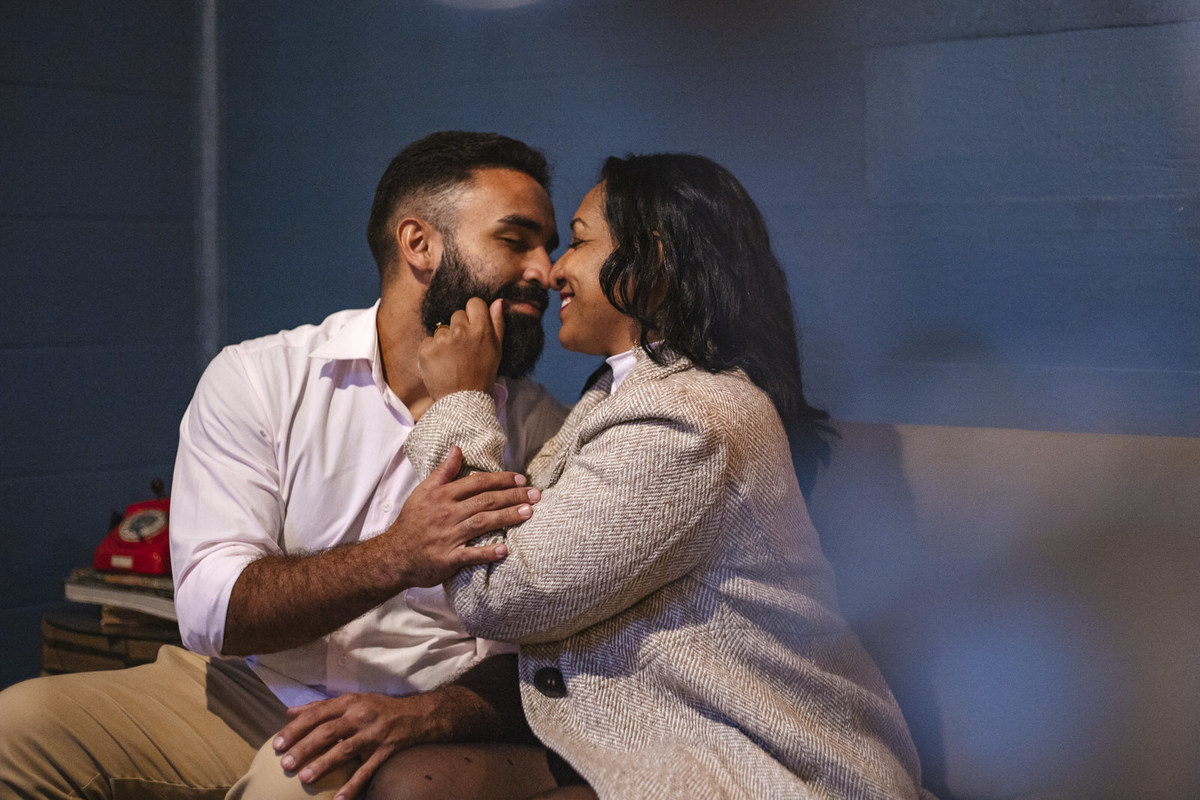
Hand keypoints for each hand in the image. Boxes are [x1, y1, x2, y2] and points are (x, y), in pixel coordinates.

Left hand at [274, 692, 433, 799]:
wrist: (417, 715)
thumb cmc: (378, 708)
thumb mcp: (352, 700)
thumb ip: (321, 707)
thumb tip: (290, 713)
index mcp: (349, 702)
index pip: (318, 714)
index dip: (296, 728)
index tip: (277, 743)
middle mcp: (360, 716)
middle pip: (328, 732)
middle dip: (305, 748)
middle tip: (285, 763)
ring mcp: (374, 735)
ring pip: (345, 750)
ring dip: (323, 764)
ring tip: (304, 778)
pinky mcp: (385, 751)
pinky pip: (367, 770)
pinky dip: (353, 786)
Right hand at [382, 446, 537, 588]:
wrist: (394, 555)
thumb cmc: (412, 521)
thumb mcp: (423, 491)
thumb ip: (443, 471)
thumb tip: (458, 449)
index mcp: (442, 496)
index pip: (477, 483)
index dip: (501, 480)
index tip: (521, 480)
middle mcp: (447, 513)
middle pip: (485, 501)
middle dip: (512, 497)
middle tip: (536, 495)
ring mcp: (448, 536)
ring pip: (482, 523)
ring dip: (507, 517)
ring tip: (529, 513)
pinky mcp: (448, 558)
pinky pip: (471, 555)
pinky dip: (488, 553)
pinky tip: (506, 550)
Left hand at [418, 297, 504, 400]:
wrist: (463, 401)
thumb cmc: (482, 375)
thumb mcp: (497, 349)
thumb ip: (497, 323)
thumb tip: (498, 301)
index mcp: (481, 330)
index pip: (474, 303)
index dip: (473, 313)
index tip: (473, 327)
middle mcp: (461, 331)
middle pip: (457, 315)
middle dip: (459, 328)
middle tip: (463, 349)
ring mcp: (442, 340)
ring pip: (442, 329)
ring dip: (445, 340)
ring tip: (452, 359)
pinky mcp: (427, 349)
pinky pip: (429, 341)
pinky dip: (432, 351)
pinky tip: (441, 364)